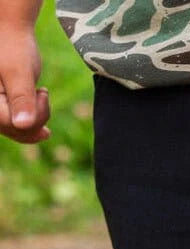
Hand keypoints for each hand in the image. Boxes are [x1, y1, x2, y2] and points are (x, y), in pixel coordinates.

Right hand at [0, 26, 50, 142]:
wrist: (11, 33)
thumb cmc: (13, 46)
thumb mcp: (19, 72)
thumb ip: (22, 98)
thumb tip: (23, 125)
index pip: (11, 125)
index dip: (35, 117)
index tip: (42, 92)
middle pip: (17, 131)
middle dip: (37, 117)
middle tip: (42, 92)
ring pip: (20, 131)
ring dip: (37, 117)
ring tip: (39, 93)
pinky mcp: (2, 108)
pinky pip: (19, 127)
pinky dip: (34, 119)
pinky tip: (39, 103)